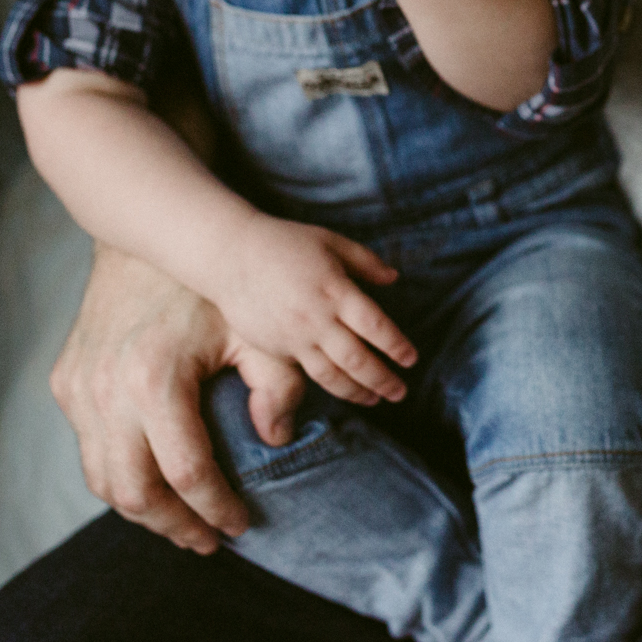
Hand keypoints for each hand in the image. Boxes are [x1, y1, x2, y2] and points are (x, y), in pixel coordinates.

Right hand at [49, 243, 311, 552]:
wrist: (148, 237)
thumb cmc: (212, 286)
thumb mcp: (258, 330)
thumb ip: (277, 386)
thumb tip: (274, 442)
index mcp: (155, 380)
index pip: (188, 473)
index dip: (217, 509)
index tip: (242, 525)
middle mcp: (106, 391)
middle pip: (134, 493)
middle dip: (175, 526)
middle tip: (210, 540)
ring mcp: (78, 388)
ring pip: (101, 480)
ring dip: (142, 510)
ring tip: (182, 522)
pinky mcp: (64, 382)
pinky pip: (87, 448)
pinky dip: (118, 475)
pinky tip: (152, 481)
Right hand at [210, 216, 418, 404]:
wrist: (229, 256)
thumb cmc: (284, 243)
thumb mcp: (330, 241)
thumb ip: (365, 261)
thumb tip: (394, 278)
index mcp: (335, 289)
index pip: (375, 326)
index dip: (396, 346)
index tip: (412, 359)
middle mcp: (317, 318)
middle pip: (357, 359)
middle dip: (383, 380)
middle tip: (401, 393)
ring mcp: (295, 336)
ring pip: (332, 375)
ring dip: (358, 392)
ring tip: (376, 400)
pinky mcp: (276, 347)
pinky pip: (308, 372)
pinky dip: (330, 385)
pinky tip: (344, 390)